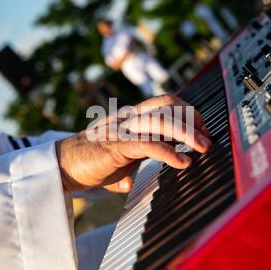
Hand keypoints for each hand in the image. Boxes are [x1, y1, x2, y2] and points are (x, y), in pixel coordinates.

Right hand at [55, 94, 211, 192]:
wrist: (63, 165)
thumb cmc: (94, 161)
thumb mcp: (126, 155)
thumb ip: (144, 153)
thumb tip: (160, 167)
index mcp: (132, 116)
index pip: (166, 102)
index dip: (189, 112)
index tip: (202, 131)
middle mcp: (129, 117)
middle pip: (168, 105)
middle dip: (193, 120)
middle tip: (207, 140)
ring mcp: (122, 129)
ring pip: (161, 121)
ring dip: (187, 133)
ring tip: (203, 148)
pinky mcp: (116, 146)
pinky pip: (147, 145)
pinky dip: (169, 153)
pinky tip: (183, 163)